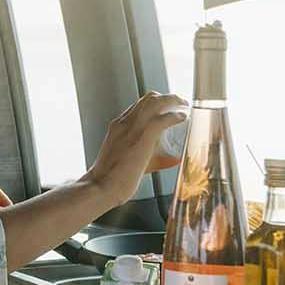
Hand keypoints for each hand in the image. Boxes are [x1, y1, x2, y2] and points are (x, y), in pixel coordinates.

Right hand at [83, 93, 187, 210]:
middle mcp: (125, 122)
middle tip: (180, 104)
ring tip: (184, 106)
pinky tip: (183, 117)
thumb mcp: (130, 162)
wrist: (101, 186)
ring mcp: (133, 127)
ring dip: (173, 100)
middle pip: (148, 98)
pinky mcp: (143, 137)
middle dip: (167, 97)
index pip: (139, 105)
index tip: (168, 108)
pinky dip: (175, 115)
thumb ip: (154, 159)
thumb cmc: (112, 180)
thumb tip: (174, 159)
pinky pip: (163, 119)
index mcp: (118, 126)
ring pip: (156, 101)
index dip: (157, 103)